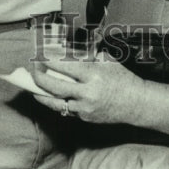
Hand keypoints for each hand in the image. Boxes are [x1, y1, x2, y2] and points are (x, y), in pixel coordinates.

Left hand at [30, 51, 145, 125]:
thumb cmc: (122, 78)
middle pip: (55, 86)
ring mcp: (85, 108)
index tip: (41, 56)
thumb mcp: (106, 60)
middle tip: (33, 70)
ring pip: (56, 102)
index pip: (65, 67)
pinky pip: (66, 110)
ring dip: (42, 94)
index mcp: (93, 75)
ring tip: (33, 87)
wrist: (135, 103)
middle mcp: (87, 92)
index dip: (49, 61)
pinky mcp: (85, 118)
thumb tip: (66, 51)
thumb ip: (86, 56)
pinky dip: (56, 103)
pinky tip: (49, 97)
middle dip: (39, 78)